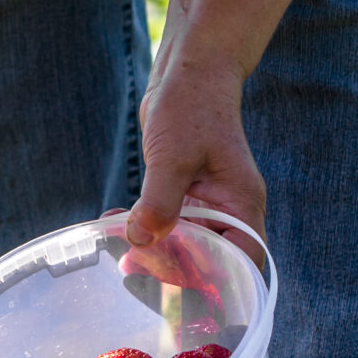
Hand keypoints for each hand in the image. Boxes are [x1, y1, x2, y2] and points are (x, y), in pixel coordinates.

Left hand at [127, 54, 266, 265]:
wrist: (187, 73)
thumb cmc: (191, 107)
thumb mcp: (172, 157)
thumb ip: (159, 202)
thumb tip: (142, 241)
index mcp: (241, 205)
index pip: (243, 260)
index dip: (216, 280)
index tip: (177, 283)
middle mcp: (228, 209)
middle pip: (211, 259)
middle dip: (174, 269)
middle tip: (135, 270)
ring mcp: (206, 203)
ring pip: (185, 244)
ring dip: (153, 250)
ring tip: (120, 255)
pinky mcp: (184, 194)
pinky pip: (167, 222)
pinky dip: (143, 226)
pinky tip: (114, 221)